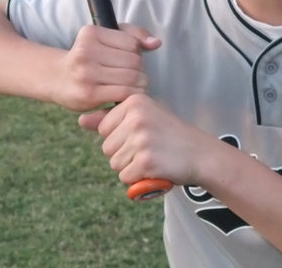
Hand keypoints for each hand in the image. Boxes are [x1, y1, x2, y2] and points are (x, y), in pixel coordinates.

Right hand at [51, 23, 159, 111]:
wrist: (56, 79)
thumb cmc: (88, 57)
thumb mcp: (105, 38)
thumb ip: (133, 35)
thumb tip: (156, 43)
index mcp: (91, 33)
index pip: (132, 43)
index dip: (137, 53)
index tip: (129, 60)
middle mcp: (86, 51)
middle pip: (134, 61)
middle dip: (140, 70)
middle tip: (135, 76)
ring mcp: (86, 73)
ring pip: (132, 77)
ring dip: (140, 84)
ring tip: (133, 86)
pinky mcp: (88, 94)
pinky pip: (124, 93)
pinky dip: (132, 95)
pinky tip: (127, 95)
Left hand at [78, 94, 216, 186]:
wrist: (200, 154)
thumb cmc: (169, 135)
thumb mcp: (144, 118)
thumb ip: (111, 119)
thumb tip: (81, 120)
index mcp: (134, 102)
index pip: (104, 128)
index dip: (122, 137)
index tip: (145, 134)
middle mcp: (137, 117)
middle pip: (107, 148)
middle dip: (125, 154)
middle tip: (151, 147)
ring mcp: (141, 139)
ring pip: (115, 164)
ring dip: (131, 167)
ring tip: (154, 157)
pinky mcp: (146, 161)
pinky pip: (126, 178)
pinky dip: (139, 179)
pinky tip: (156, 168)